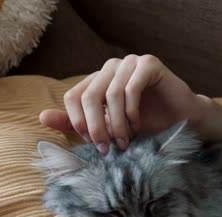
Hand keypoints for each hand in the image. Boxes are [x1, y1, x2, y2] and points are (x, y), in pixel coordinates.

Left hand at [40, 54, 204, 153]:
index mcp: (96, 81)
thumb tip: (41, 116)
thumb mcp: (105, 128)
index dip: (79, 123)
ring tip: (125, 141)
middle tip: (107, 149)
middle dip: (96, 128)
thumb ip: (75, 122)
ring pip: (110, 94)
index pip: (72, 98)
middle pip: (88, 96)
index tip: (93, 144)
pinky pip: (131, 87)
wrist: (180, 123)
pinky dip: (131, 112)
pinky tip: (137, 125)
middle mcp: (109, 68)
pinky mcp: (149, 64)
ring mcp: (129, 63)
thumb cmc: (143, 126)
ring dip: (116, 124)